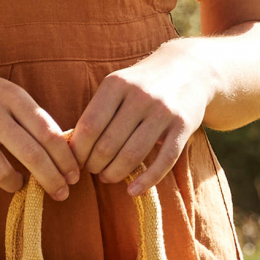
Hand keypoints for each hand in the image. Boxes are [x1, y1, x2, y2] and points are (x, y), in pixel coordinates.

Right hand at [0, 43, 79, 200]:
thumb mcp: (6, 91)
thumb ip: (31, 117)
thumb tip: (61, 150)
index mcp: (12, 97)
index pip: (49, 134)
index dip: (66, 160)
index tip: (75, 176)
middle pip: (32, 156)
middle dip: (52, 180)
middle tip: (62, 194)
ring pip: (2, 172)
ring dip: (16, 185)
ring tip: (19, 184)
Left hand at [68, 39, 215, 195]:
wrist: (190, 68)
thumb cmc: (142, 85)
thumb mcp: (117, 86)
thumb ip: (96, 112)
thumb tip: (68, 147)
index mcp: (116, 84)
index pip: (89, 127)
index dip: (78, 152)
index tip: (76, 162)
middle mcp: (140, 96)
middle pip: (108, 145)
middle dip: (95, 165)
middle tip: (94, 170)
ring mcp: (163, 111)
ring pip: (132, 155)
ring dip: (115, 174)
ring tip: (108, 177)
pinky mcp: (183, 126)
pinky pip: (163, 161)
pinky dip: (146, 181)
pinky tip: (132, 191)